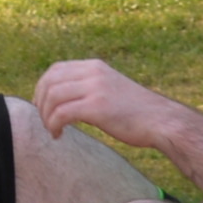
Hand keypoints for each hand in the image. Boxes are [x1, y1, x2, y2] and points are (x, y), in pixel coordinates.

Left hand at [33, 58, 188, 156]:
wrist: (162, 121)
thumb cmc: (138, 112)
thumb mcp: (112, 89)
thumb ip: (91, 88)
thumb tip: (67, 100)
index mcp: (95, 67)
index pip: (56, 69)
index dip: (42, 87)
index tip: (42, 105)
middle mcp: (93, 73)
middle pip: (49, 82)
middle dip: (40, 102)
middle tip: (45, 120)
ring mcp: (95, 89)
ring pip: (52, 97)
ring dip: (46, 116)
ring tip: (52, 130)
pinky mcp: (97, 107)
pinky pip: (62, 114)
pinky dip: (54, 125)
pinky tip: (59, 135)